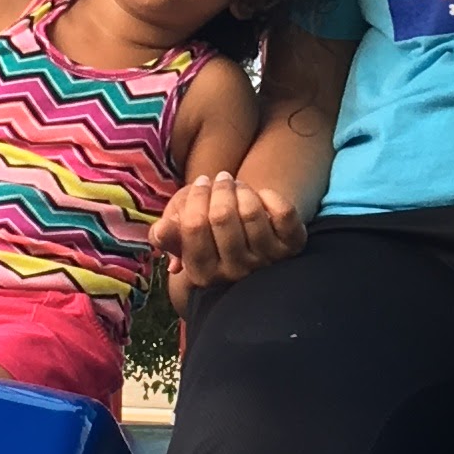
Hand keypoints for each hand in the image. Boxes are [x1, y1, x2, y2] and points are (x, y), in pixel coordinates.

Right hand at [153, 168, 304, 307]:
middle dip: (219, 187)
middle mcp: (236, 272)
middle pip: (221, 216)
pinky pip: (282, 212)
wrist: (253, 244)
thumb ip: (168, 235)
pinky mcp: (292, 247)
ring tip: (237, 186)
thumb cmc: (213, 236)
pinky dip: (270, 195)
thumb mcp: (184, 237)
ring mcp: (267, 262)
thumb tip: (160, 230)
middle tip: (220, 178)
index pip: (194, 227)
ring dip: (242, 189)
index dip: (196, 197)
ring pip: (251, 212)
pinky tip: (261, 195)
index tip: (200, 183)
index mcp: (204, 274)